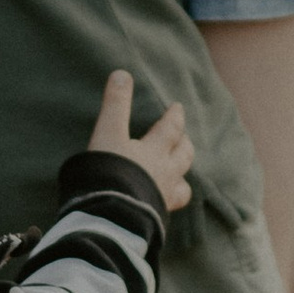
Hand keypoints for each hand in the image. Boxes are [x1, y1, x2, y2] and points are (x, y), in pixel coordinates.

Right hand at [88, 67, 192, 211]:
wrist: (110, 216)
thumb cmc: (109, 172)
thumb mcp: (108, 133)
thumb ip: (115, 104)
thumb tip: (122, 74)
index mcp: (155, 152)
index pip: (171, 129)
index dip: (175, 117)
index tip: (178, 107)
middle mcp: (165, 175)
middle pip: (184, 157)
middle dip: (185, 145)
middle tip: (183, 138)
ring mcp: (163, 199)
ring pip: (183, 186)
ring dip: (182, 176)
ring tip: (179, 173)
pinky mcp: (156, 218)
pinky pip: (169, 208)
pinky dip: (169, 201)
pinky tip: (162, 202)